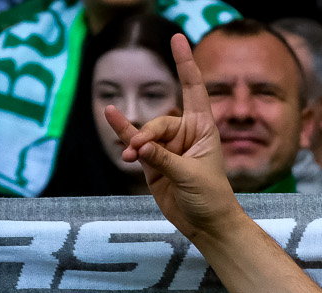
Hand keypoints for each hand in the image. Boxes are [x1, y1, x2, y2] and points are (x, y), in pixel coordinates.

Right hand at [103, 34, 241, 243]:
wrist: (207, 226)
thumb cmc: (211, 198)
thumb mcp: (191, 176)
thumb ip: (163, 158)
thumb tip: (139, 146)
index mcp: (204, 128)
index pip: (194, 89)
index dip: (185, 64)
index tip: (178, 37)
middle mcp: (186, 134)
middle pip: (159, 122)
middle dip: (148, 136)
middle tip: (140, 153)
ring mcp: (168, 148)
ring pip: (145, 135)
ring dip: (135, 144)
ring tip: (128, 155)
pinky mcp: (154, 164)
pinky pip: (135, 145)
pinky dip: (124, 135)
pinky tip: (110, 116)